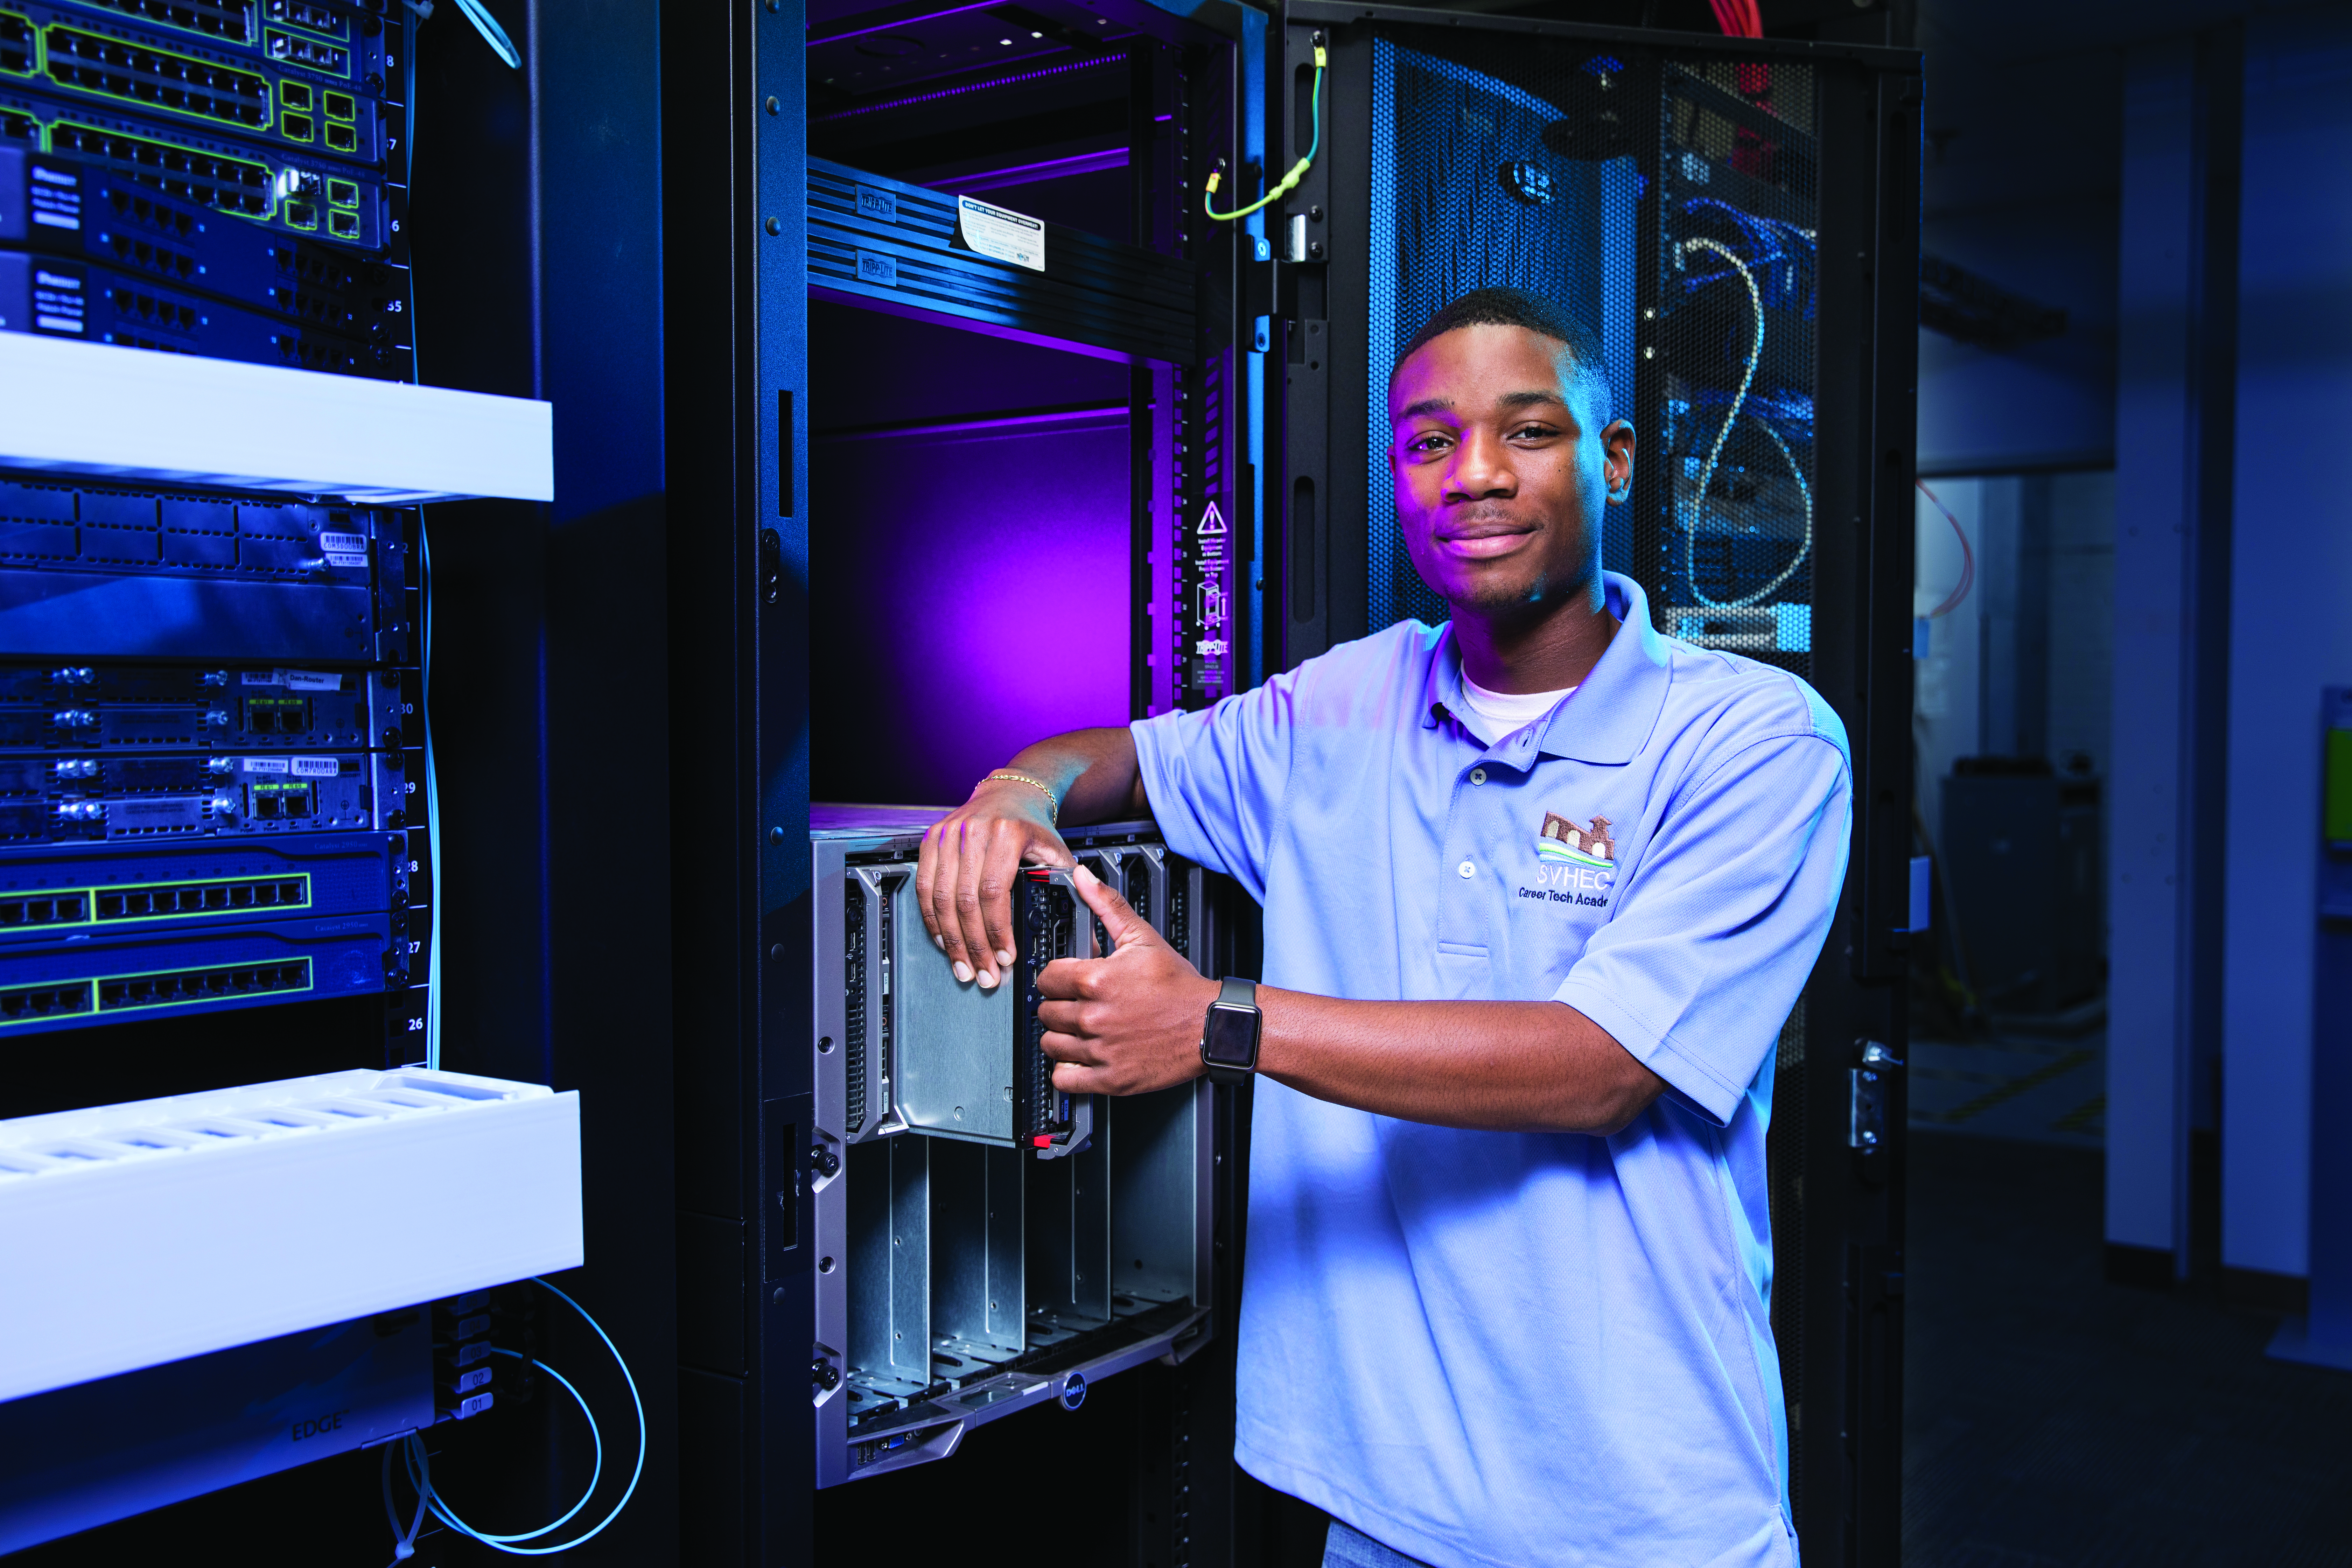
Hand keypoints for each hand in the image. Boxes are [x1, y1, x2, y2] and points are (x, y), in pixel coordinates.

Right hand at [916, 777, 1074, 989]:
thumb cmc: (1033, 827)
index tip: (1005, 958)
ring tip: (963, 967)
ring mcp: (949, 834)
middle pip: (965, 900)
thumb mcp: (1057, 853)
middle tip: (984, 975)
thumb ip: (1071, 891)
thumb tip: (1088, 937)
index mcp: (1007, 834)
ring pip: (940, 898)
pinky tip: (944, 940)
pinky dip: (932, 919)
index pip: (995, 891)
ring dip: (951, 940)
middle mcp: (974, 831)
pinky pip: (924, 887)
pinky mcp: (932, 840)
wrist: (1009, 794)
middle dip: (974, 945)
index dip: (996, 930)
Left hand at [1036, 864, 1219, 1095]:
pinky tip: (1080, 1058)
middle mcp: (1093, 1017)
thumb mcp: (1143, 937)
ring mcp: (1100, 1050)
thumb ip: (1107, 905)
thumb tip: (1083, 878)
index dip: (1056, 977)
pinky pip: (1064, 1079)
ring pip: (1050, 1044)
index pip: (1045, 979)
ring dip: (1060, 1037)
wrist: (1212, 1025)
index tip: (1067, 981)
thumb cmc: (1179, 986)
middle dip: (1059, 1005)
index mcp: (1095, 980)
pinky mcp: (1110, 1079)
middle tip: (1077, 1005)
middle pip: (1046, 1012)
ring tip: (1079, 1030)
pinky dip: (1067, 1070)